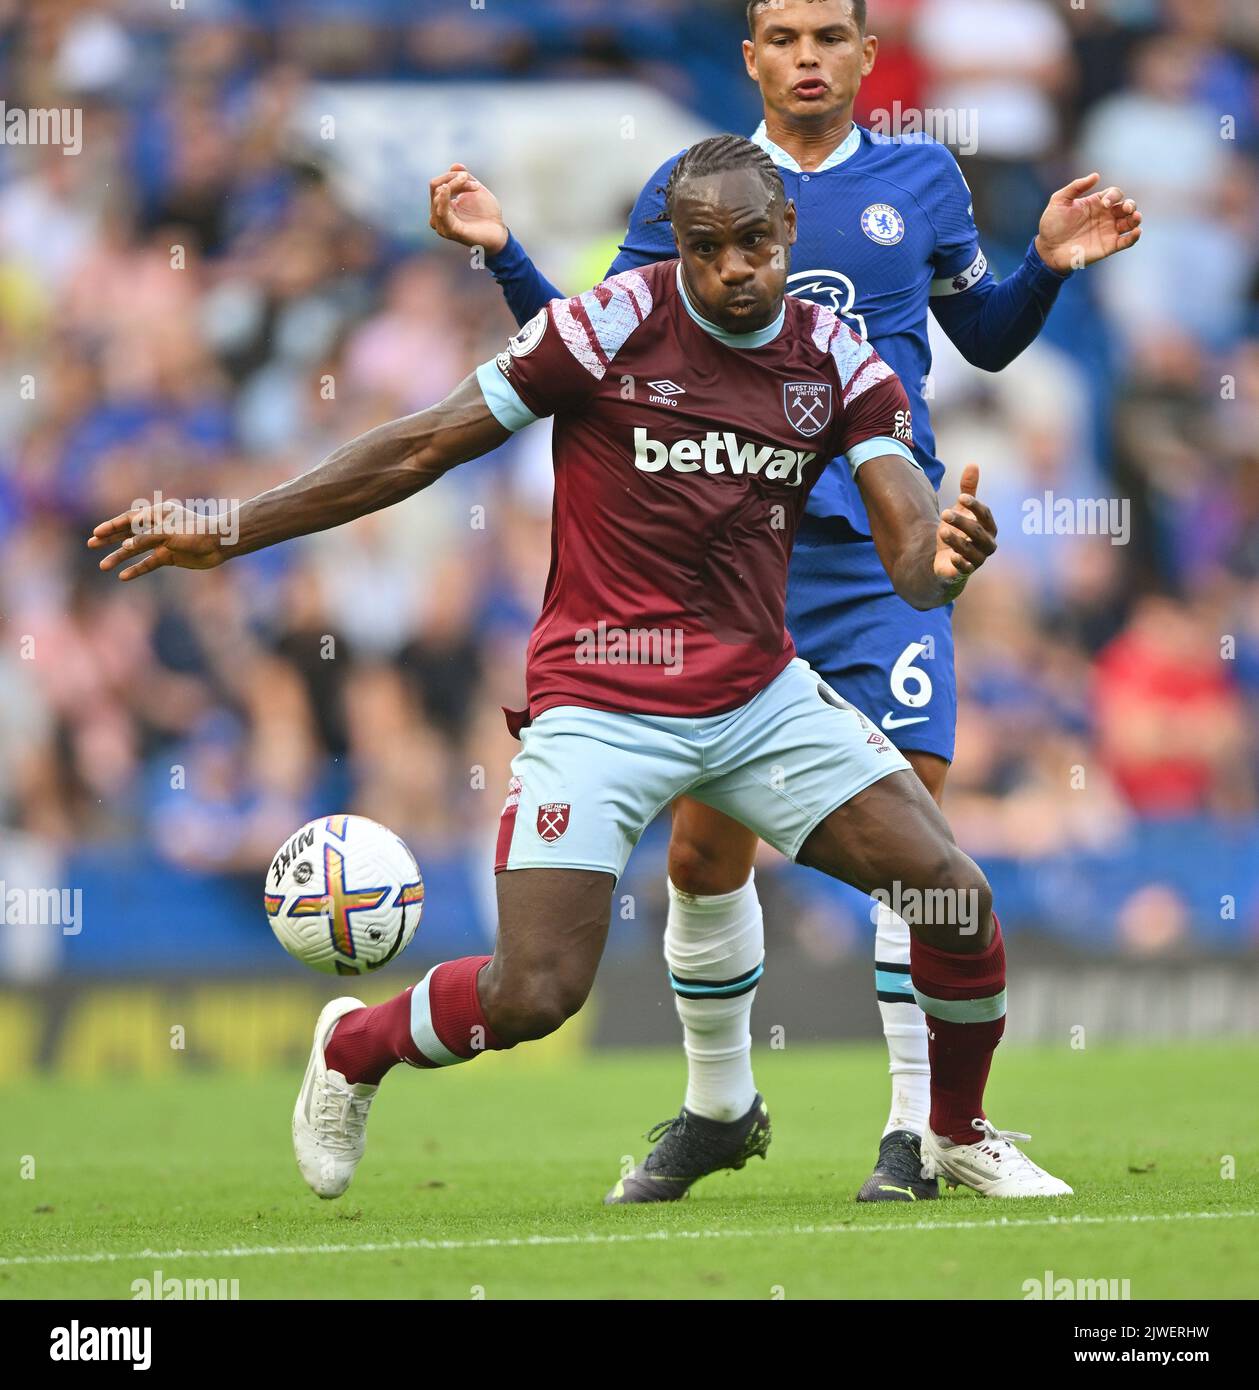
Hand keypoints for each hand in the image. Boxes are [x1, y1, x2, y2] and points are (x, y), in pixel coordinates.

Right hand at [88, 500, 230, 580]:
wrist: (219, 543)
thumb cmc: (196, 532)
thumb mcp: (168, 533)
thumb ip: (146, 538)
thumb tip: (125, 545)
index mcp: (156, 514)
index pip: (128, 520)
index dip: (111, 526)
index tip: (96, 533)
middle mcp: (157, 527)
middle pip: (128, 533)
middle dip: (109, 539)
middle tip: (90, 544)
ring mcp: (162, 542)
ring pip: (136, 550)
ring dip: (119, 557)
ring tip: (102, 566)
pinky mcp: (169, 556)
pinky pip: (149, 563)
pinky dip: (137, 569)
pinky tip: (123, 577)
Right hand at [428, 164, 507, 254]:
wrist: (499, 231)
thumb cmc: (488, 214)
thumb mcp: (475, 190)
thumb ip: (464, 178)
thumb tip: (454, 166)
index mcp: (442, 206)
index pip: (437, 184)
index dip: (452, 177)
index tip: (471, 179)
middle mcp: (438, 216)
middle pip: (437, 188)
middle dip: (456, 180)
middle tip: (476, 184)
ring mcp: (442, 224)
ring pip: (438, 196)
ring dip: (456, 185)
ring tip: (475, 186)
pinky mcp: (450, 231)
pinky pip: (441, 212)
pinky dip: (443, 199)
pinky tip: (447, 188)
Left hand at [934, 464, 996, 592]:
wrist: (948, 560)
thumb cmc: (960, 531)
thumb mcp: (962, 510)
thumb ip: (968, 490)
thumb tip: (973, 464)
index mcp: (989, 528)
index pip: (986, 515)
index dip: (975, 506)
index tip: (961, 496)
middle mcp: (986, 544)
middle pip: (977, 532)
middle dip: (962, 522)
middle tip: (944, 513)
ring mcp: (977, 560)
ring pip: (970, 551)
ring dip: (957, 541)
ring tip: (942, 531)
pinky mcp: (964, 572)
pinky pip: (965, 569)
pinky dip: (960, 564)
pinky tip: (951, 556)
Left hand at [1034, 172, 1142, 272]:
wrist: (1047, 249)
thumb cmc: (1052, 225)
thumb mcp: (1059, 201)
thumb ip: (1076, 187)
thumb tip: (1096, 175)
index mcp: (1096, 203)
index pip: (1115, 194)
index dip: (1113, 196)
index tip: (1104, 204)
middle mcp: (1106, 216)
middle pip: (1127, 206)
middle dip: (1131, 205)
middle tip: (1127, 208)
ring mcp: (1108, 231)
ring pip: (1130, 222)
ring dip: (1136, 218)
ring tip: (1135, 217)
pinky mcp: (1108, 247)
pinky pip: (1126, 241)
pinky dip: (1134, 236)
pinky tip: (1136, 232)